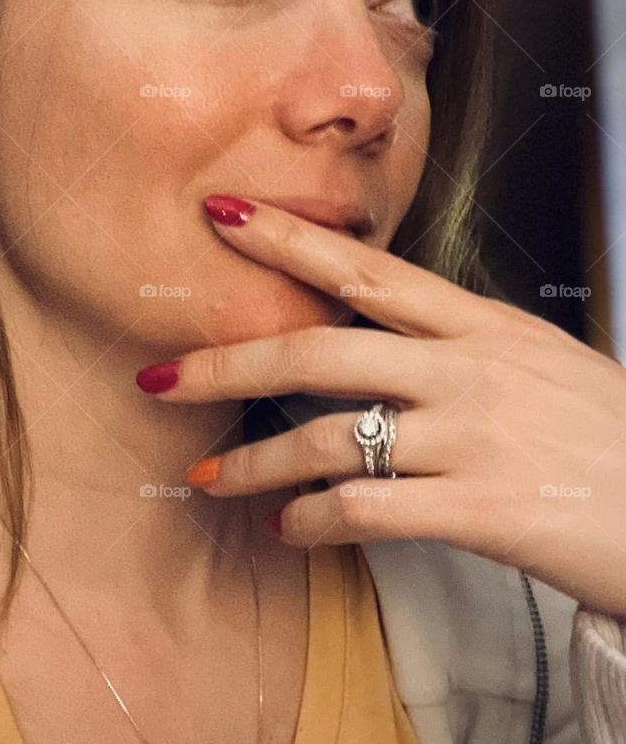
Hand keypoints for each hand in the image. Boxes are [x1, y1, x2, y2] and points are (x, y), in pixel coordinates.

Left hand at [136, 195, 625, 617]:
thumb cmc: (609, 437)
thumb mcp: (540, 364)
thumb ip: (461, 348)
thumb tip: (381, 341)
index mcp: (483, 325)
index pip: (369, 269)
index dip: (290, 241)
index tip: (224, 215)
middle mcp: (472, 369)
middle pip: (324, 349)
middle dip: (230, 361)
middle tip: (161, 375)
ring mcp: (477, 438)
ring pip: (333, 436)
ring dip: (258, 461)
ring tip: (210, 478)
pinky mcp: (485, 509)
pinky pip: (370, 510)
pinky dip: (314, 519)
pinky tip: (288, 528)